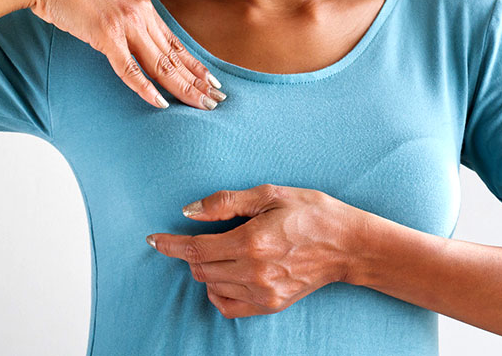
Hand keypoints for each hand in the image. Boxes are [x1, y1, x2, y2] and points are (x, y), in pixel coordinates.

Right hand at [18, 0, 224, 109]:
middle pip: (175, 56)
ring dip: (182, 88)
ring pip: (161, 63)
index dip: (196, 65)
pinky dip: (145, 87)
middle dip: (198, 81)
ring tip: (201, 105)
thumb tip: (134, 41)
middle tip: (217, 101)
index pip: (176, 42)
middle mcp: (140, 14)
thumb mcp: (108, 2)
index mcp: (143, 6)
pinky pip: (129, 67)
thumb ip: (125, 20)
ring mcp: (124, 24)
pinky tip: (160, 103)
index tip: (214, 82)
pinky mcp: (105, 34)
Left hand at [146, 184, 364, 317]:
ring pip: (212, 285)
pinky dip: (218, 291)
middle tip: (203, 235)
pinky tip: (226, 275)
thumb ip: (226, 202)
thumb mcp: (271, 194)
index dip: (170, 243)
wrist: (347, 245)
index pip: (195, 248)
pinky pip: (228, 306)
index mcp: (252, 241)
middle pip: (200, 268)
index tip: (154, 239)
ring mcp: (262, 293)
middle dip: (191, 252)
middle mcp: (254, 272)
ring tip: (223, 250)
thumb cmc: (312, 213)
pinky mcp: (270, 305)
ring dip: (206, 268)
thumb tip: (190, 211)